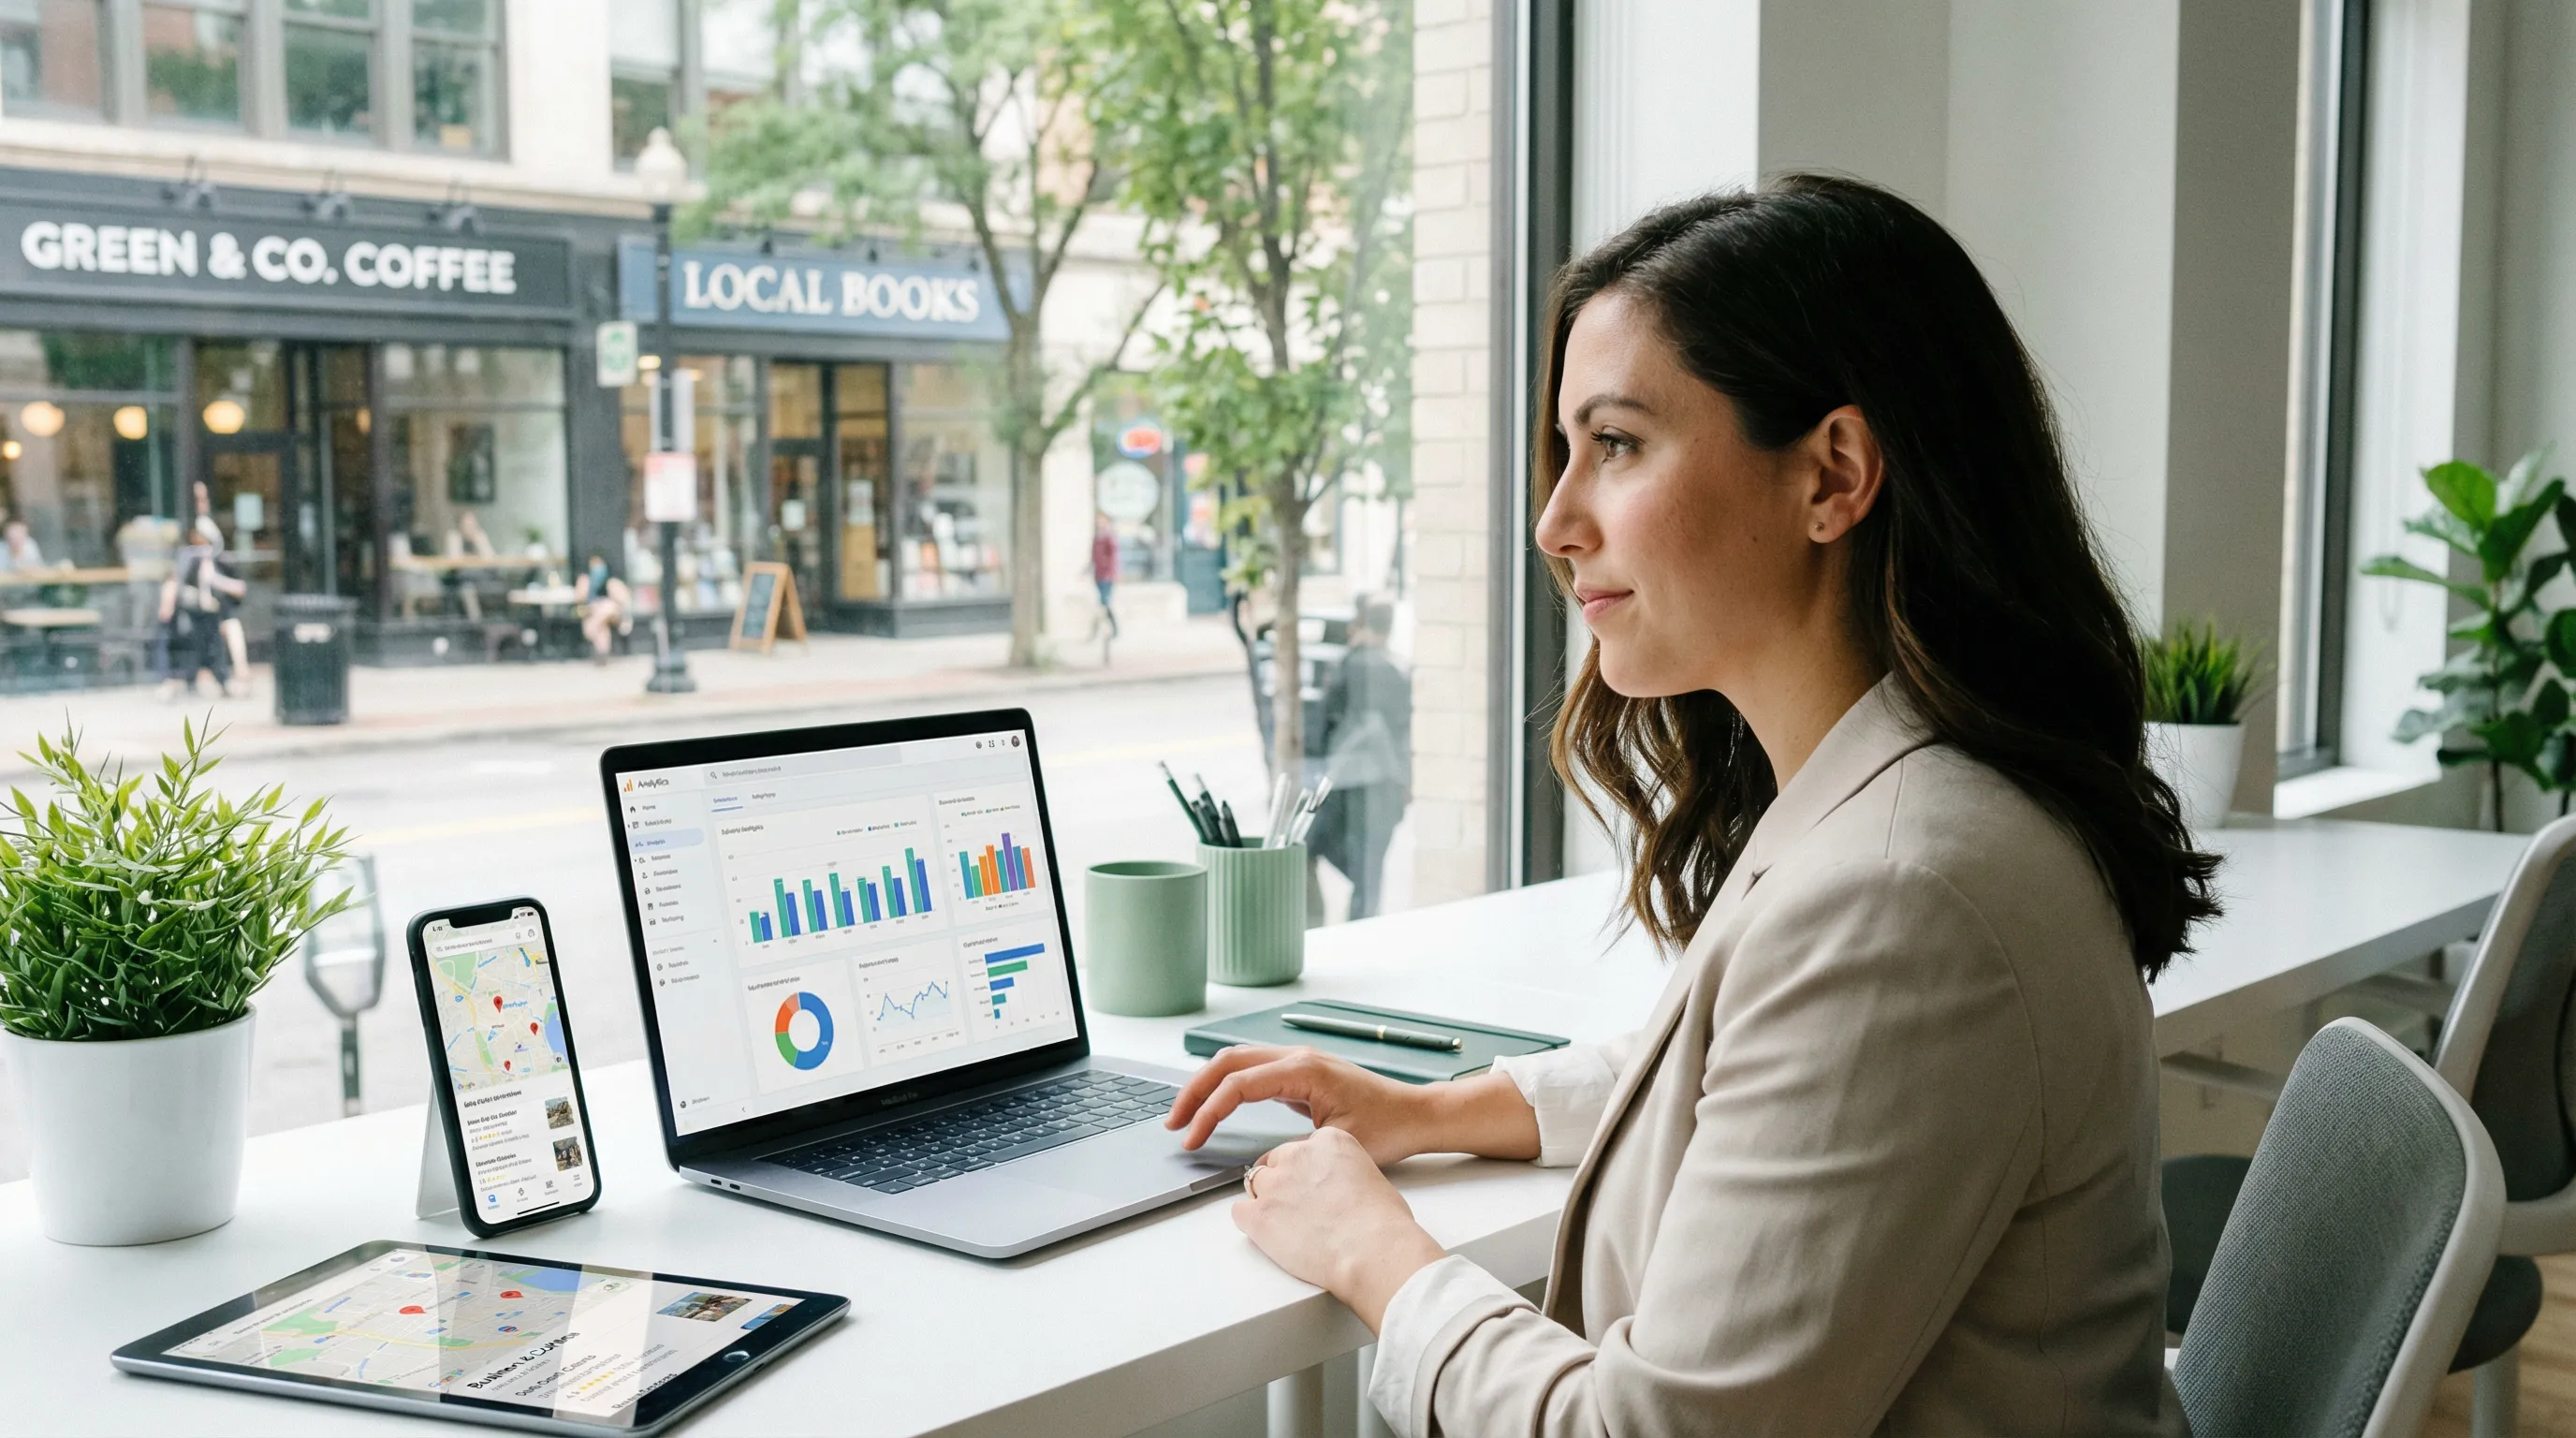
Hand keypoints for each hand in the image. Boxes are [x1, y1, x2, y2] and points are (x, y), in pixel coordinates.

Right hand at [1166, 1045, 1438, 1163]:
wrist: (1416, 1114)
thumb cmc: (1388, 1127)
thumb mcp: (1338, 1145)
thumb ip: (1295, 1149)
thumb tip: (1261, 1162)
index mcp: (1304, 1070)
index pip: (1239, 1084)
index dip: (1209, 1112)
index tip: (1191, 1139)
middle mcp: (1296, 1058)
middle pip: (1228, 1062)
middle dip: (1195, 1091)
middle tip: (1173, 1123)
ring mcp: (1297, 1062)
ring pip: (1237, 1061)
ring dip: (1207, 1085)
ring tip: (1186, 1115)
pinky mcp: (1299, 1073)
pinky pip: (1252, 1071)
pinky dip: (1227, 1086)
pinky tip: (1216, 1106)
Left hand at [1236, 1127, 1446, 1331]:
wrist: (1373, 1251)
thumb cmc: (1382, 1223)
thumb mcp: (1371, 1178)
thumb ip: (1345, 1173)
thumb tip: (1340, 1189)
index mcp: (1329, 1140)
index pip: (1303, 1149)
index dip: (1308, 1172)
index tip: (1315, 1188)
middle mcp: (1297, 1155)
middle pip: (1276, 1163)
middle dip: (1285, 1184)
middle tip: (1301, 1210)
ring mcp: (1274, 1184)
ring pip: (1255, 1185)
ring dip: (1267, 1202)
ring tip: (1288, 1225)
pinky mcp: (1258, 1215)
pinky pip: (1239, 1212)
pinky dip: (1251, 1224)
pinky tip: (1270, 1236)